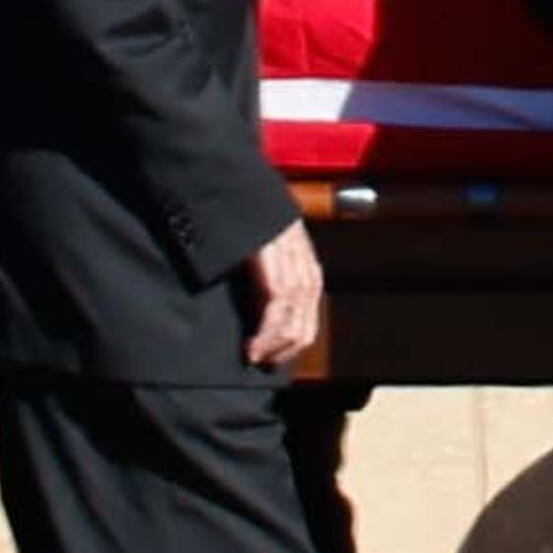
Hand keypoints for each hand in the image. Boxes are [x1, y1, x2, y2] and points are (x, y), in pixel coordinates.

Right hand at [239, 219, 324, 368]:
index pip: (307, 322)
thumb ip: (276, 277)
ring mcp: (293, 266)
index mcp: (307, 271)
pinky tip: (252, 345)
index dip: (289, 347)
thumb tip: (267, 314)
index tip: (268, 360)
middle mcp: (306, 271)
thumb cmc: (253, 220)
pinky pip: (275, 308)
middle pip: (303, 327)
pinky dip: (264, 333)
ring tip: (252, 356)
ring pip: (291, 322)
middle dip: (282, 351)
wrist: (245, 189)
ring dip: (271, 346)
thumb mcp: (272, 250)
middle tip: (259, 362)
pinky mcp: (275, 260)